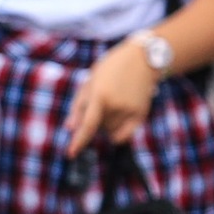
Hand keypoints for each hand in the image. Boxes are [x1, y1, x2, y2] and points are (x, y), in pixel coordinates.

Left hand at [64, 41, 159, 156]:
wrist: (142, 59)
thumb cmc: (110, 69)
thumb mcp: (89, 82)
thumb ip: (79, 106)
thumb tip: (70, 128)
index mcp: (100, 95)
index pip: (88, 124)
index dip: (79, 141)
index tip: (71, 154)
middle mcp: (116, 105)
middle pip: (99, 128)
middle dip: (96, 121)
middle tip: (102, 102)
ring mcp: (131, 110)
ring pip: (111, 132)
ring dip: (107, 126)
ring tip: (113, 104)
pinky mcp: (141, 114)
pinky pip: (125, 135)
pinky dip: (118, 133)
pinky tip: (117, 121)